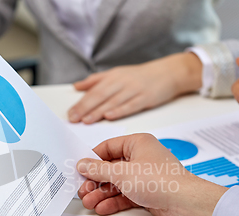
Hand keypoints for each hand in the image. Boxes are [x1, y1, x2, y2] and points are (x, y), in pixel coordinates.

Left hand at [67, 53, 202, 123]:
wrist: (168, 72)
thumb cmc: (140, 76)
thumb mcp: (116, 73)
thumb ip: (95, 80)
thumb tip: (76, 86)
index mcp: (113, 76)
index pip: (93, 90)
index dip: (80, 103)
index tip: (70, 114)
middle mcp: (121, 82)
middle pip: (100, 95)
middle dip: (85, 108)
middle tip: (74, 119)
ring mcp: (134, 89)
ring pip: (113, 101)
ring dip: (98, 111)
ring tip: (86, 121)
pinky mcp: (146, 97)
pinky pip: (131, 105)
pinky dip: (120, 111)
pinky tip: (110, 116)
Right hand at [76, 134, 227, 215]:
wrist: (185, 203)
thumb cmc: (160, 180)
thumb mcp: (121, 173)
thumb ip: (99, 169)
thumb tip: (83, 164)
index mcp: (137, 143)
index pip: (108, 147)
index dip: (92, 159)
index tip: (80, 169)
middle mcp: (141, 157)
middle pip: (110, 167)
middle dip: (95, 181)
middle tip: (82, 190)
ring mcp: (144, 176)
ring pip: (116, 183)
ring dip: (101, 193)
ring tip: (89, 203)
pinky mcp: (147, 192)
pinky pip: (125, 195)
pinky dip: (113, 201)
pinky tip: (101, 208)